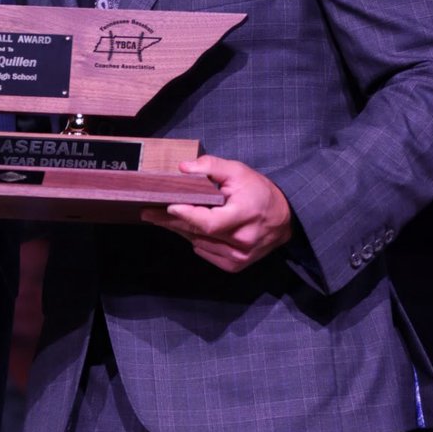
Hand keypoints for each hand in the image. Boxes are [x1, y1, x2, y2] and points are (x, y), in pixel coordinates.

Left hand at [141, 155, 291, 272]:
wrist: (284, 218)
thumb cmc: (258, 191)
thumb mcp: (238, 171)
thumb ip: (211, 166)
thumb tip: (183, 168)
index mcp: (245, 215)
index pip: (209, 222)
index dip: (187, 215)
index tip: (168, 206)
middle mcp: (242, 240)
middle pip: (199, 233)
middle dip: (171, 221)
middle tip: (148, 212)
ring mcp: (240, 256)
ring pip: (199, 243)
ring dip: (180, 230)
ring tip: (161, 218)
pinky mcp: (236, 265)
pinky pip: (206, 252)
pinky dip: (195, 240)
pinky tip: (186, 228)